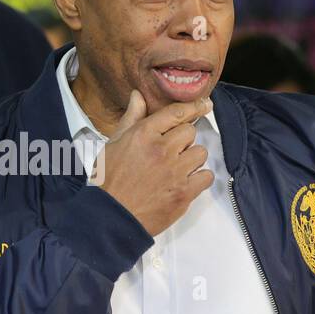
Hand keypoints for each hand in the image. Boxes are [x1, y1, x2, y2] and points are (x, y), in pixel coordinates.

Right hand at [95, 91, 214, 236]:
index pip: (176, 113)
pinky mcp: (184, 192)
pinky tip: (184, 182)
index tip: (204, 105)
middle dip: (183, 140)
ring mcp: (174, 171)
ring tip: (176, 169)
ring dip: (191, 159)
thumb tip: (138, 96)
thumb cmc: (107, 181)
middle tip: (170, 152)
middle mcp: (161, 149)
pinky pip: (206, 176)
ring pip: (200, 153)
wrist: (109, 218)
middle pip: (190, 132)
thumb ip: (131, 119)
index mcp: (143, 134)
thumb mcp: (113, 144)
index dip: (194, 107)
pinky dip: (198, 179)